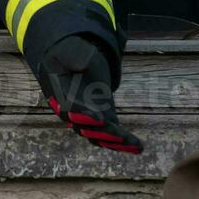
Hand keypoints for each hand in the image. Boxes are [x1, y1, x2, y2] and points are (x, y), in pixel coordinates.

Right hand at [32, 36, 142, 153]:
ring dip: (117, 142)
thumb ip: (77, 57)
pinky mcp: (103, 119)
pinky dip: (124, 142)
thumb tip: (84, 63)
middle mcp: (73, 112)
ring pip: (100, 136)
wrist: (72, 60)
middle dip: (104, 133)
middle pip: (86, 128)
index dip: (84, 115)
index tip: (100, 119)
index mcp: (60, 95)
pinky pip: (111, 135)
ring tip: (135, 145)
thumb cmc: (71, 54)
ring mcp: (88, 118)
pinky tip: (138, 147)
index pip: (70, 109)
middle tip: (121, 136)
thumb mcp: (71, 51)